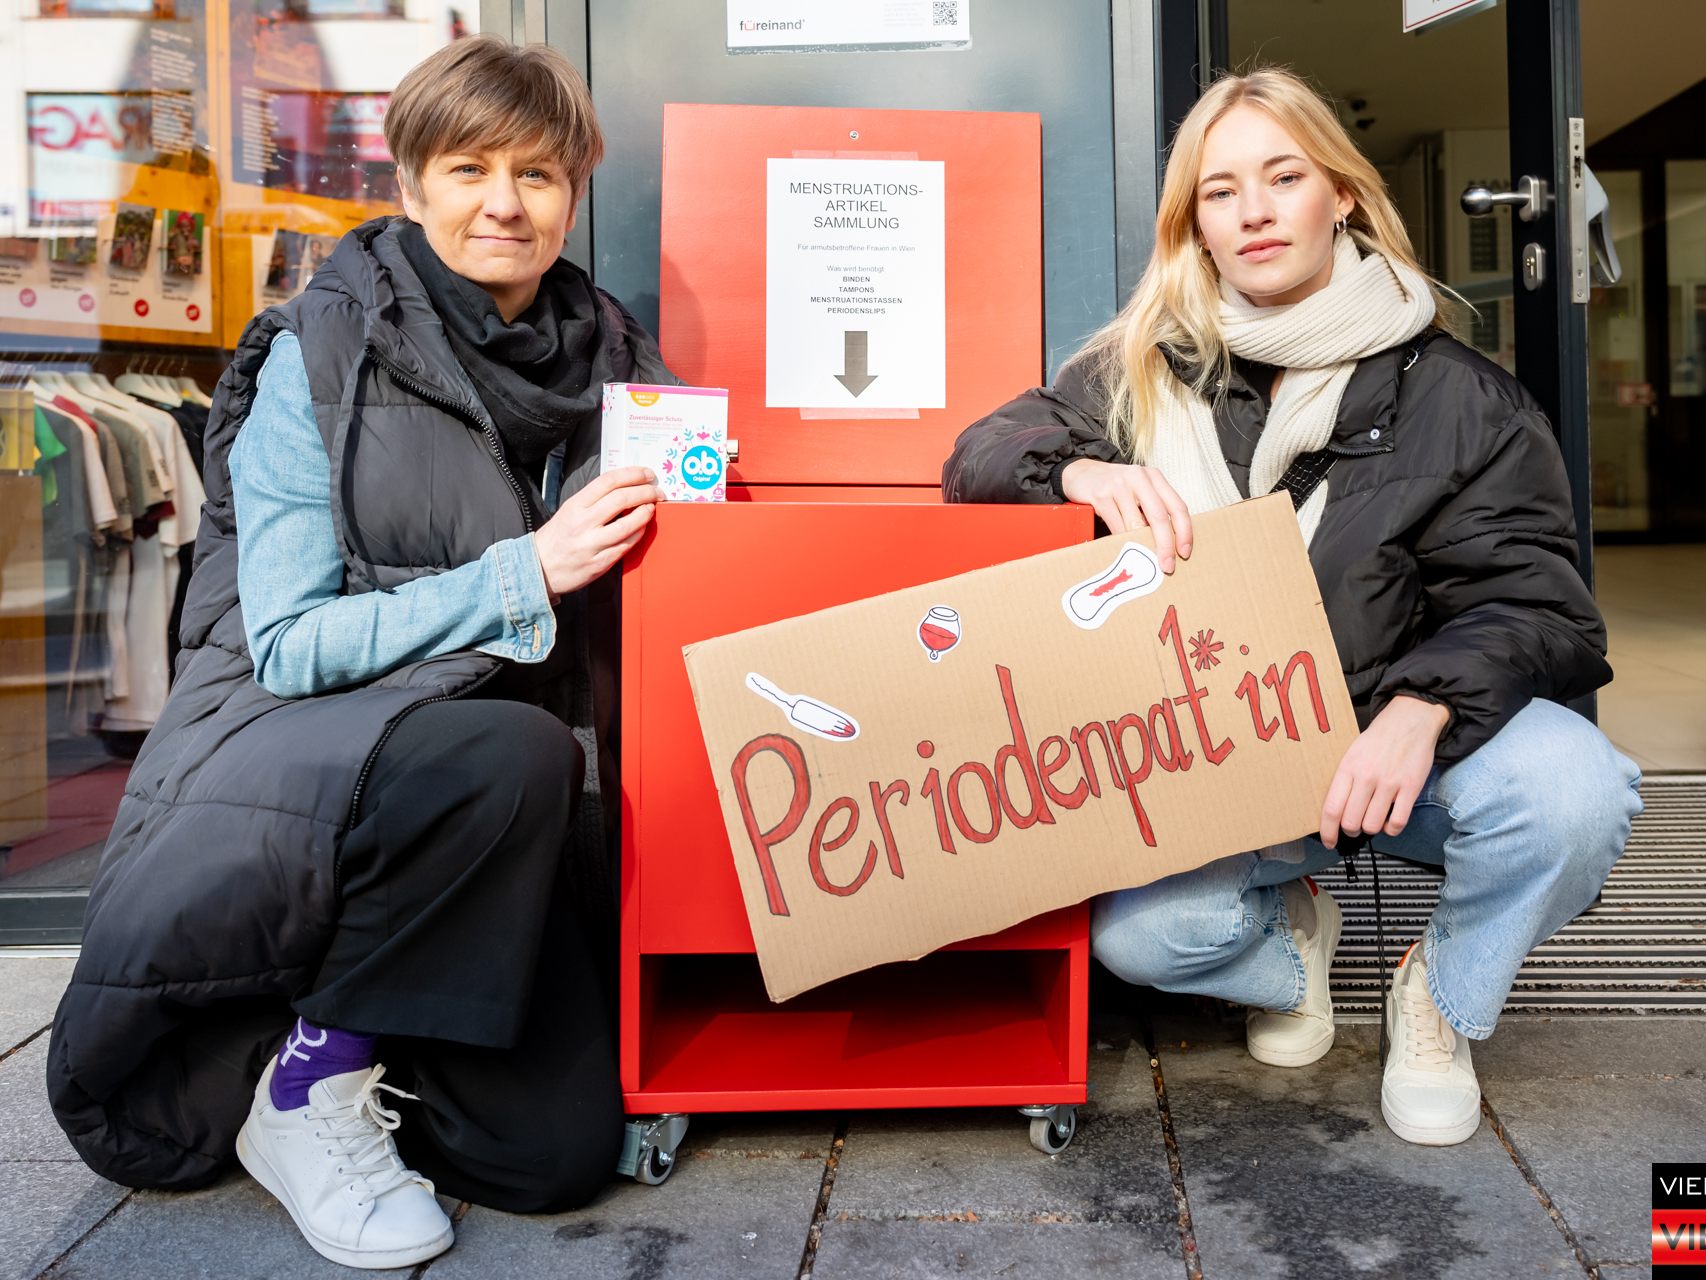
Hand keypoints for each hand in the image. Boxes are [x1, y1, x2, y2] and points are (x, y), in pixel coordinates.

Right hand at [532, 466, 661, 597]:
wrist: (540, 568)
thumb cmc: (557, 538)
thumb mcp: (569, 510)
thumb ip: (593, 499)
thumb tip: (624, 486)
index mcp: (575, 505)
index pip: (608, 481)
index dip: (632, 474)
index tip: (647, 474)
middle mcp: (583, 523)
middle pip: (621, 499)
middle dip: (645, 492)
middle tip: (656, 491)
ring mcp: (592, 544)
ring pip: (628, 525)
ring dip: (646, 513)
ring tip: (652, 507)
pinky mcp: (599, 563)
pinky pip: (626, 546)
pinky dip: (639, 534)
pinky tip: (642, 527)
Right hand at [1058, 459, 1193, 571]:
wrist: (1081, 473)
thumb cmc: (1115, 487)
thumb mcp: (1139, 490)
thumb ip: (1153, 509)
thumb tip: (1168, 543)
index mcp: (1154, 477)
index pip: (1177, 506)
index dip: (1185, 532)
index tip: (1184, 553)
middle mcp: (1139, 478)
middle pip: (1159, 516)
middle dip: (1165, 545)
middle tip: (1167, 566)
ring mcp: (1118, 485)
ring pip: (1135, 523)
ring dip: (1141, 546)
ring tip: (1143, 560)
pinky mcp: (1100, 495)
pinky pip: (1115, 525)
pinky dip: (1121, 540)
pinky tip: (1124, 549)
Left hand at [1319, 695, 1449, 848]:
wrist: (1409, 720)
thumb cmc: (1378, 739)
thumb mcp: (1351, 753)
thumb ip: (1344, 779)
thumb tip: (1334, 810)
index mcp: (1348, 768)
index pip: (1331, 809)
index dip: (1327, 831)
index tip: (1329, 841)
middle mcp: (1367, 776)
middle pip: (1351, 822)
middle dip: (1350, 831)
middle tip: (1354, 827)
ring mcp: (1390, 783)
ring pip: (1373, 825)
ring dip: (1371, 829)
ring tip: (1373, 820)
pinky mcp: (1411, 787)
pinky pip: (1398, 822)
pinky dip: (1392, 828)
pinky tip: (1390, 821)